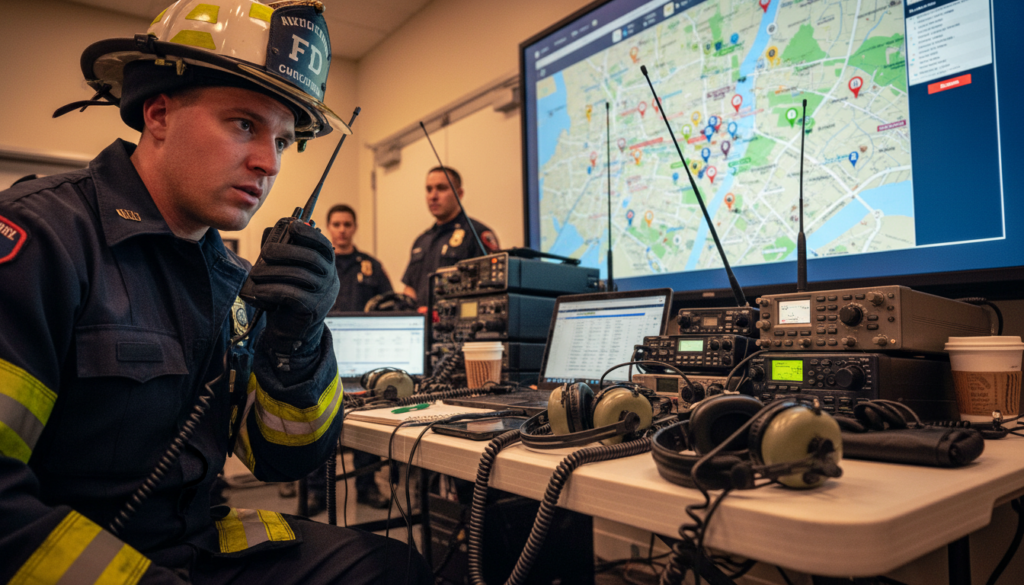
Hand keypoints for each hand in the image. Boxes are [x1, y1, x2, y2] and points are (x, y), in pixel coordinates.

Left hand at [247, 220, 338, 353]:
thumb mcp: (287, 271)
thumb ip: (282, 252)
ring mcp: (324, 294)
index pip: (323, 245)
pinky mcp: (314, 309)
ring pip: (299, 275)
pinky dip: (272, 290)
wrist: (291, 330)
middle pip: (311, 257)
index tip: (292, 226)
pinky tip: (259, 291)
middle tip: (264, 253)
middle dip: (285, 251)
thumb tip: (271, 231)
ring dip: (272, 272)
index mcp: (326, 265)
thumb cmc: (288, 296)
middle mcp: (330, 277)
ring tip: (255, 274)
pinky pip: (292, 294)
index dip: (309, 234)